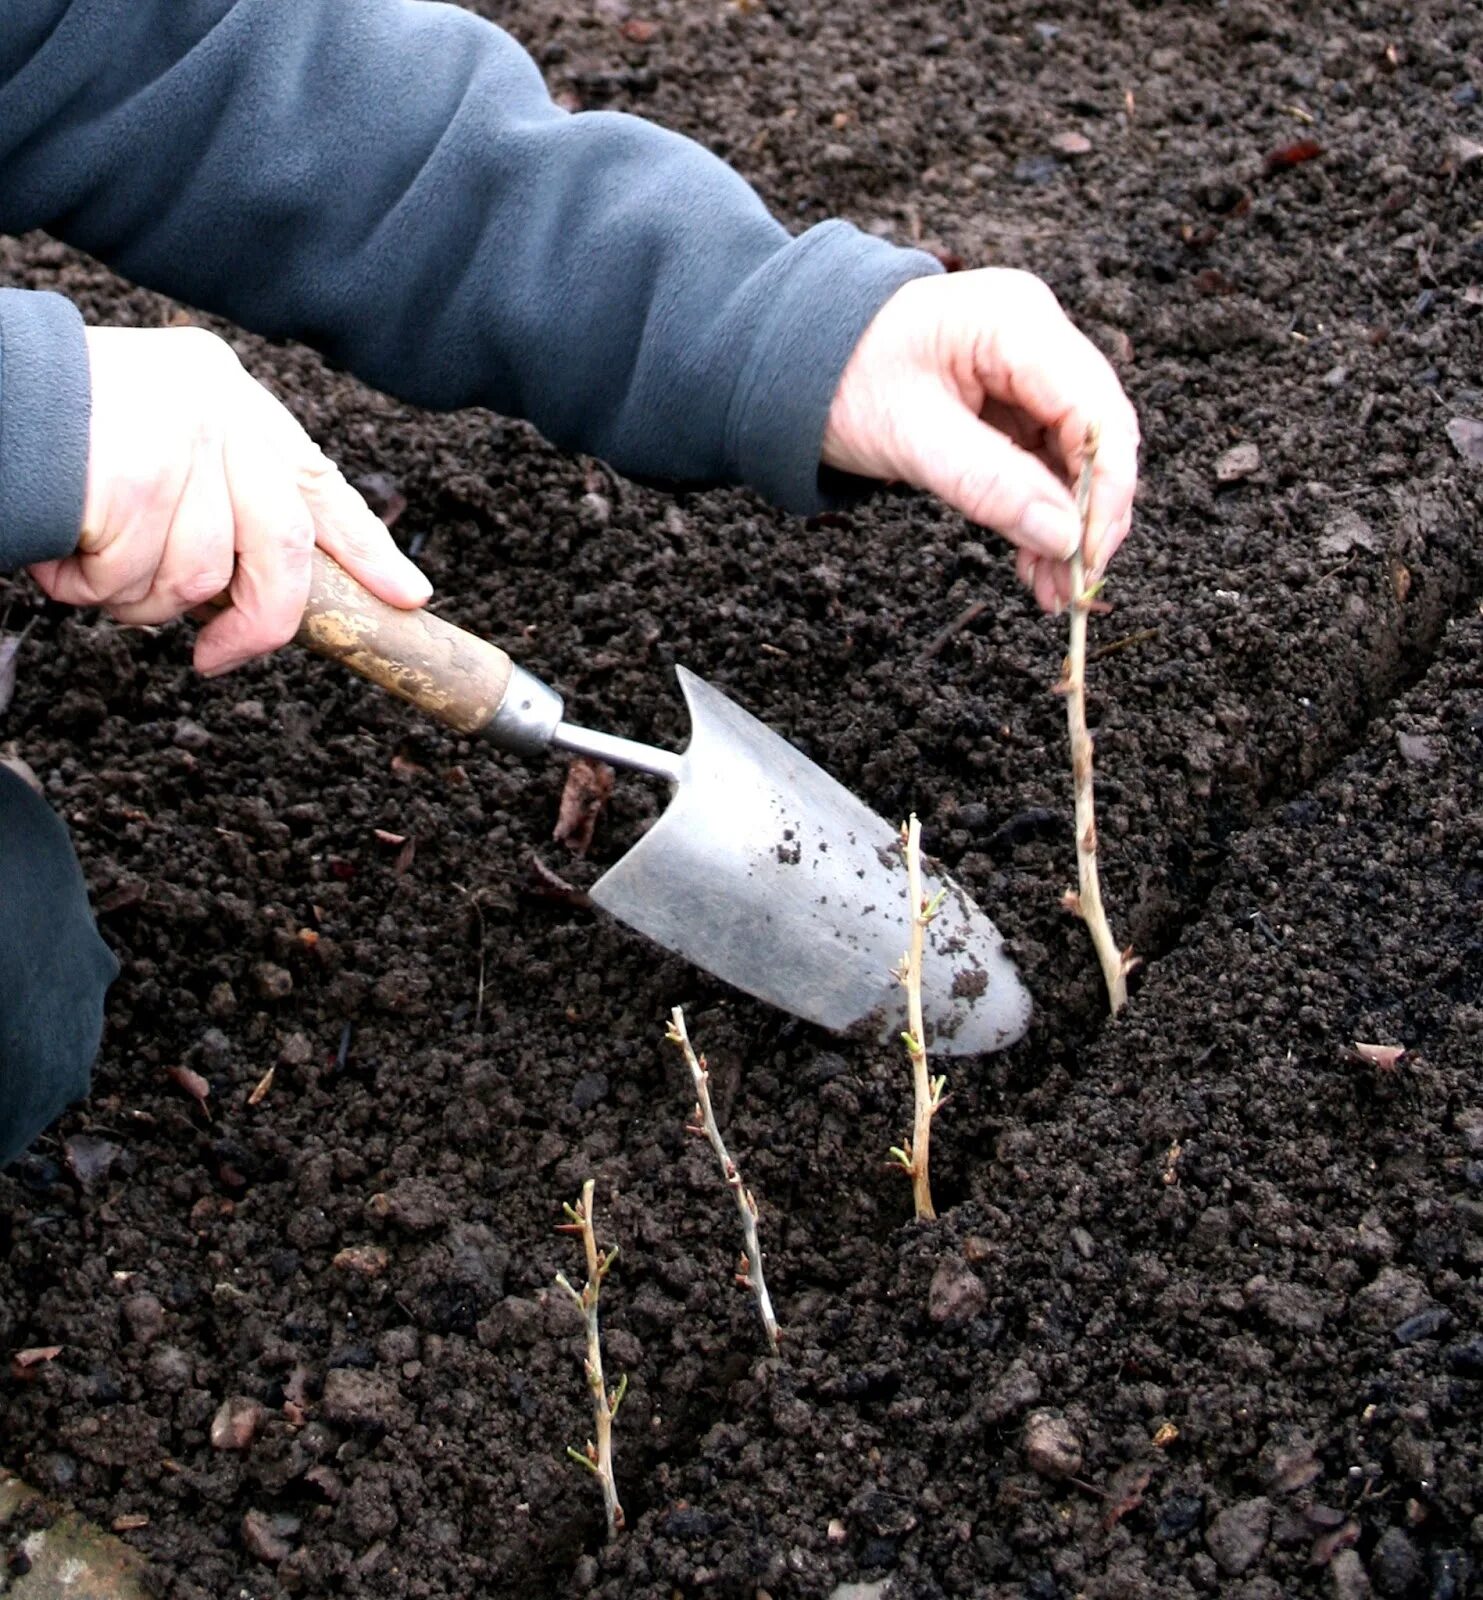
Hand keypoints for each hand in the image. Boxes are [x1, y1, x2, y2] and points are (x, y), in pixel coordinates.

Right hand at [30, 326, 430, 675]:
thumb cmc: (55, 430)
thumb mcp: (156, 437)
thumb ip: (215, 493)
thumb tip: (257, 589)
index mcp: (230, 400)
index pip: (319, 484)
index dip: (366, 549)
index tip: (406, 596)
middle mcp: (220, 412)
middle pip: (283, 552)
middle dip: (256, 622)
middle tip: (218, 656)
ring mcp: (181, 442)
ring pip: (198, 578)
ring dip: (138, 600)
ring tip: (89, 568)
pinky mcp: (136, 478)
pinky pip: (135, 580)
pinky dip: (92, 590)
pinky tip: (61, 558)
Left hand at [822, 268, 1139, 611]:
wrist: (792, 359)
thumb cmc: (840, 379)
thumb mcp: (910, 436)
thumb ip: (989, 484)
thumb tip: (1064, 539)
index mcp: (1016, 323)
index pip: (1096, 411)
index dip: (1105, 489)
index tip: (1090, 556)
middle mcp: (1035, 338)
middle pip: (1095, 436)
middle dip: (1087, 516)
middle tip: (1074, 588)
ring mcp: (1026, 371)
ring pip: (1073, 458)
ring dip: (1066, 526)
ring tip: (1052, 593)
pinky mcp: (1011, 403)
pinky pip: (1042, 464)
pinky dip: (1040, 514)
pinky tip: (1035, 565)